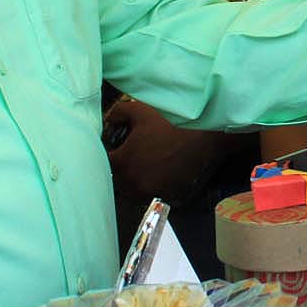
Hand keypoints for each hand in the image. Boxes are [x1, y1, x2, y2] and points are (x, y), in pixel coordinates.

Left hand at [104, 99, 219, 205]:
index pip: (104, 164)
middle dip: (118, 169)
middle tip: (127, 155)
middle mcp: (133, 182)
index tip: (113, 148)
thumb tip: (109, 119)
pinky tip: (158, 172)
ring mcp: (150, 191)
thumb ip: (118, 113)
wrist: (203, 138)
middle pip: (116, 181)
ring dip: (133, 180)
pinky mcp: (167, 196)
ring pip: (132, 191)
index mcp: (123, 163)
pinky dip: (151, 186)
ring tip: (143, 165)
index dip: (108, 155)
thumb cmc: (170, 124)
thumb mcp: (139, 110)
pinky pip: (151, 195)